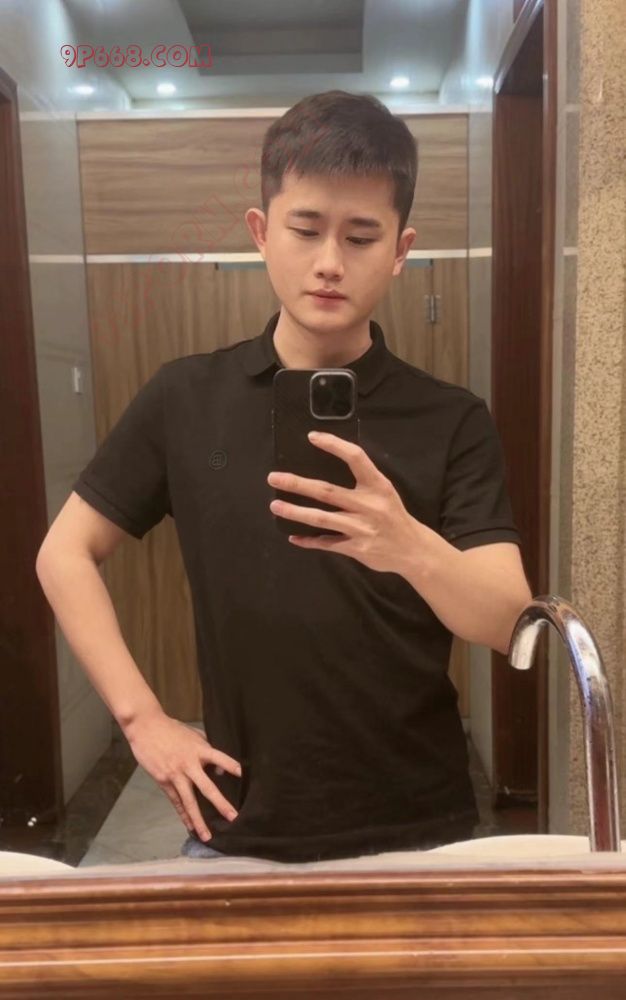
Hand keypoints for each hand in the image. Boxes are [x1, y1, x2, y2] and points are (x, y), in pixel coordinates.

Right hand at [123, 708, 241, 841]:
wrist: (146, 727)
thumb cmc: (171, 729)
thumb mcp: (193, 734)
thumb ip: (206, 748)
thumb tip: (218, 769)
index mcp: (199, 749)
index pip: (219, 758)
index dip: (230, 766)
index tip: (242, 775)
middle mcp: (189, 764)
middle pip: (207, 787)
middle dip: (220, 803)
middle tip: (233, 817)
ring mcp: (175, 775)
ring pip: (189, 801)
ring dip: (199, 820)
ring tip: (207, 835)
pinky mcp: (164, 781)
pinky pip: (176, 801)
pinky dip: (183, 815)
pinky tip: (189, 826)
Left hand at [267, 431, 417, 573]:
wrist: (413, 550)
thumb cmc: (393, 515)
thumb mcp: (384, 491)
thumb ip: (362, 481)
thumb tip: (328, 465)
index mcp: (378, 486)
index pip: (355, 458)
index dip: (334, 445)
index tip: (312, 437)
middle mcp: (369, 505)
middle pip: (327, 491)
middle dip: (298, 484)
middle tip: (274, 478)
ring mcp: (361, 528)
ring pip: (322, 519)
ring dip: (296, 512)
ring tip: (276, 506)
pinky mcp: (356, 548)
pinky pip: (328, 543)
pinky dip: (309, 541)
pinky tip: (294, 537)